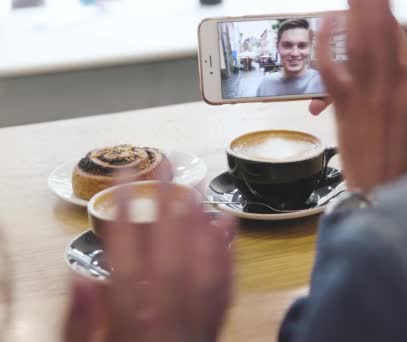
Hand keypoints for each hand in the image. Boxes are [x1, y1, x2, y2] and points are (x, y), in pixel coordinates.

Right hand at [64, 183, 233, 341]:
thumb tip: (78, 276)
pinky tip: (226, 225)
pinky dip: (226, 252)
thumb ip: (79, 320)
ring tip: (195, 186)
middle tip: (164, 167)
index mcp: (130, 324)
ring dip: (199, 223)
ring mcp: (196, 321)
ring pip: (202, 267)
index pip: (125, 262)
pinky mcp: (215, 325)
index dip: (123, 216)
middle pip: (169, 255)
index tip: (122, 177)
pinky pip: (226, 287)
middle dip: (167, 207)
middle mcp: (166, 318)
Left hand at [317, 0, 406, 191]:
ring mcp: (363, 101)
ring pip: (357, 44)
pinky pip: (328, 71)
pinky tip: (327, 19)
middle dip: (382, 0)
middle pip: (387, 33)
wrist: (387, 212)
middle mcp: (390, 93)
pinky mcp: (342, 113)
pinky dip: (325, 44)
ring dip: (357, 10)